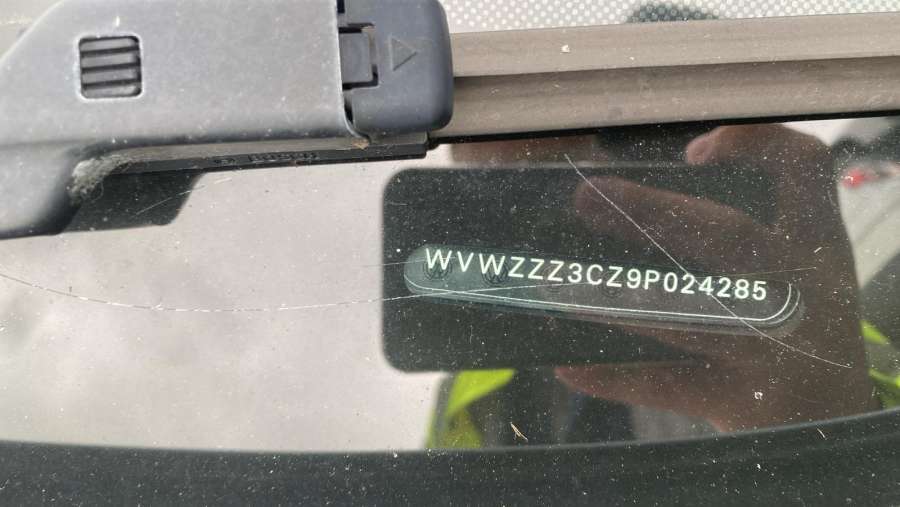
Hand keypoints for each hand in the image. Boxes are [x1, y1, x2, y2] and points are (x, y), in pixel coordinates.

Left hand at [556, 125, 875, 431]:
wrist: (829, 416)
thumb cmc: (795, 321)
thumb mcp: (797, 266)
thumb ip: (740, 229)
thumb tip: (629, 201)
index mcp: (817, 241)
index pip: (803, 168)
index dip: (754, 144)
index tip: (692, 152)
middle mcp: (799, 288)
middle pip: (727, 237)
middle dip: (652, 213)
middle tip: (588, 197)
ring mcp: (771, 347)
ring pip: (686, 314)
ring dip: (618, 298)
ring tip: (559, 283)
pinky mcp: (736, 397)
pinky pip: (666, 384)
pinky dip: (613, 377)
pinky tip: (566, 365)